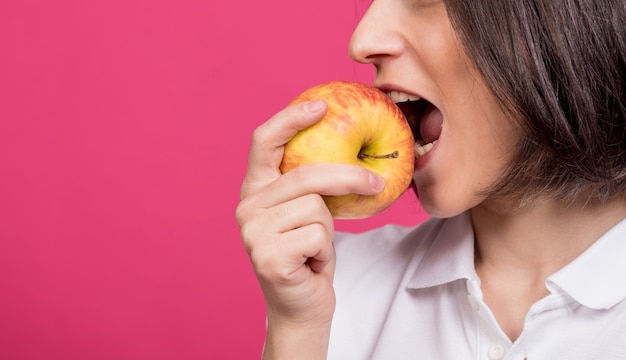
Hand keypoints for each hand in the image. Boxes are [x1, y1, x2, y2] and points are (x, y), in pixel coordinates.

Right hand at [236, 100, 384, 358]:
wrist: (301, 306)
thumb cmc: (308, 254)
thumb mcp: (309, 211)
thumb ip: (309, 181)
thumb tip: (348, 142)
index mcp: (254, 191)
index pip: (263, 142)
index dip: (291, 118)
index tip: (323, 105)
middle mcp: (246, 208)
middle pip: (304, 175)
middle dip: (348, 176)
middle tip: (377, 180)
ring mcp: (253, 233)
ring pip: (315, 207)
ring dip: (329, 230)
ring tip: (316, 247)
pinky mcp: (268, 256)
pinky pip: (318, 235)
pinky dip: (326, 250)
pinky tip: (312, 263)